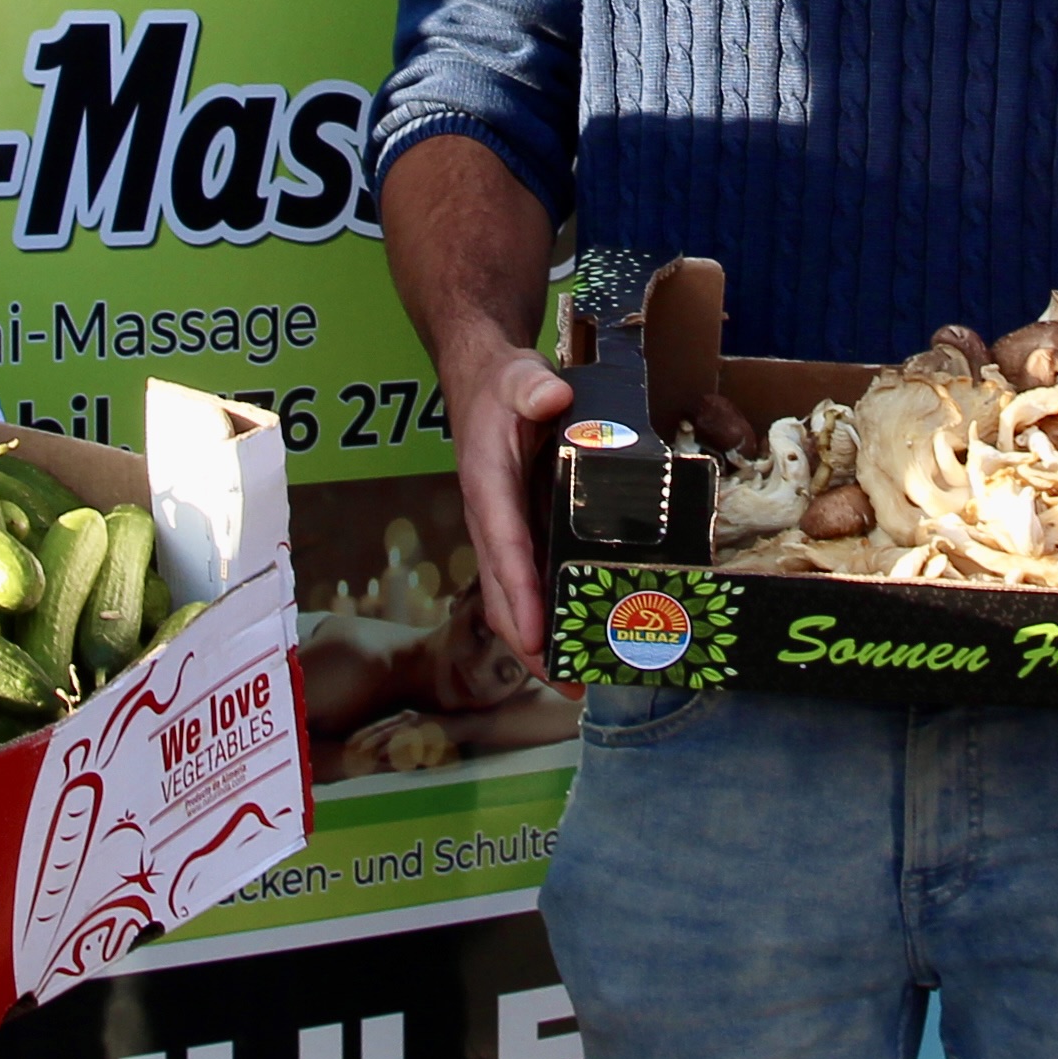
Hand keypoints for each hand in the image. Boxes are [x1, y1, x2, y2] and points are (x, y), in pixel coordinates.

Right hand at [439, 326, 573, 663]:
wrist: (481, 382)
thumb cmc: (500, 386)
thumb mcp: (517, 376)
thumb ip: (531, 387)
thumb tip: (551, 398)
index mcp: (488, 486)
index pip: (504, 547)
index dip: (519, 593)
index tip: (537, 636)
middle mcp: (490, 519)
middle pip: (501, 592)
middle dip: (529, 642)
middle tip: (566, 682)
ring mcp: (503, 531)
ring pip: (511, 596)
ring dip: (539, 640)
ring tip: (576, 678)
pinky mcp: (518, 533)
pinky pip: (527, 582)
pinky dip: (547, 614)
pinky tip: (576, 637)